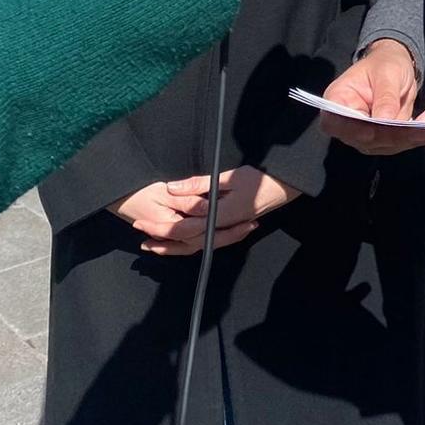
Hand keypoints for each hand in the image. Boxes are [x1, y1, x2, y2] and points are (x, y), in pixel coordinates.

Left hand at [108, 168, 299, 255]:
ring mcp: (225, 231)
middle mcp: (220, 229)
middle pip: (185, 241)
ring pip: (194, 245)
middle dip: (161, 240)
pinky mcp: (228, 228)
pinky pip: (204, 242)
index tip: (140, 223)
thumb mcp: (228, 177)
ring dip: (173, 247)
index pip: (182, 228)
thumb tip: (172, 188)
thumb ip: (199, 185)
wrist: (284, 188)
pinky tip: (180, 243)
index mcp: (218, 218)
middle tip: (140, 236)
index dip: (160, 227)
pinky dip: (188, 244)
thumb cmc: (259, 180)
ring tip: (153, 245)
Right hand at [320, 40, 424, 155]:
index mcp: (337, 100)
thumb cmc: (384, 63)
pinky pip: (400, 143)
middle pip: (367, 138)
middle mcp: (346, 122)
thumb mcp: (387, 74)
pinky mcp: (382, 139)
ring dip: (413, 136)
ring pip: (387, 144)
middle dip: (397, 135)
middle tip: (423, 127)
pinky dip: (419, 136)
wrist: (394, 66)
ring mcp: (364, 134)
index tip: (377, 131)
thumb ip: (385, 98)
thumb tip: (384, 121)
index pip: (338, 122)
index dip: (356, 130)